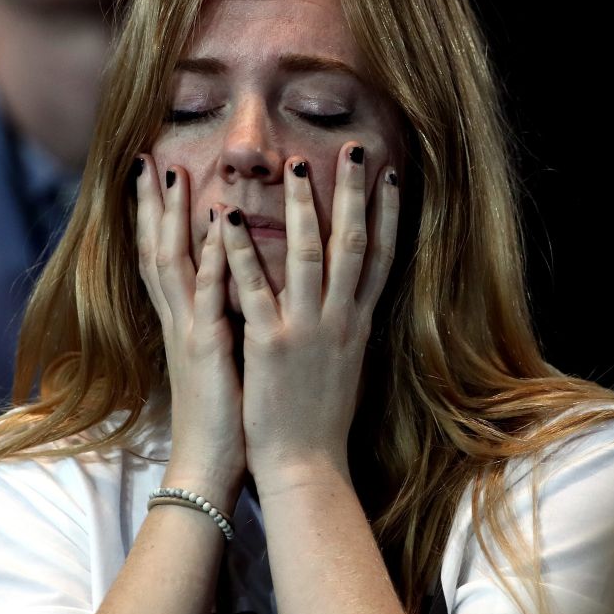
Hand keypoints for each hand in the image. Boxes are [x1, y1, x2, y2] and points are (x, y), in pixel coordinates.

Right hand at [134, 156, 244, 508]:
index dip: (158, 217)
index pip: (165, 259)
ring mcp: (191, 332)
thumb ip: (221, 321)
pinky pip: (209, 296)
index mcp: (185, 322)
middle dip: (152, 204)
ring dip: (173, 218)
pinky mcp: (208, 349)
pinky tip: (217, 227)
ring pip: (174, 263)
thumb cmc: (224, 416)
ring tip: (173, 174)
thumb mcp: (222, 358)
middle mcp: (181, 321)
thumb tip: (233, 291)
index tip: (158, 174)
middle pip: (158, 249)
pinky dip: (212, 259)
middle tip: (147, 159)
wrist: (211, 466)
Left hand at [220, 141, 400, 481]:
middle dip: (353, 193)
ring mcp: (306, 330)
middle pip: (353, 244)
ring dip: (301, 208)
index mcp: (358, 323)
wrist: (307, 465)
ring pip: (308, 255)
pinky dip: (239, 252)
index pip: (381, 257)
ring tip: (295, 165)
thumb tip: (357, 295)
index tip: (389, 174)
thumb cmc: (323, 418)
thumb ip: (349, 325)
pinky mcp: (270, 344)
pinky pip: (253, 288)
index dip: (387, 214)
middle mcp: (339, 320)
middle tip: (353, 148)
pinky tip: (224, 219)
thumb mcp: (348, 364)